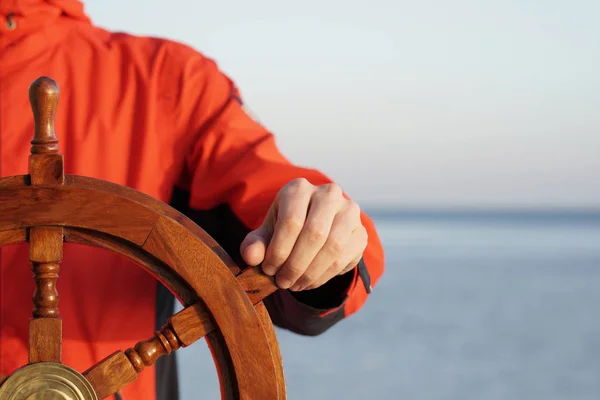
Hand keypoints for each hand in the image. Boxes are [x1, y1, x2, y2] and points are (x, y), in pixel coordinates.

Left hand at [240, 178, 367, 290]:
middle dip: (295, 265)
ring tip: (295, 285)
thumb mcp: (267, 234)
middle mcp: (328, 194)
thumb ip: (255, 244)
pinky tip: (310, 282)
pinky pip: (345, 258)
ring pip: (333, 246)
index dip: (278, 251)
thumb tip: (251, 256)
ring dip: (311, 272)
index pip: (291, 222)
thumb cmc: (285, 229)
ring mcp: (349, 211)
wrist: (315, 226)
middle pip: (314, 233)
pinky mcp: (360, 232)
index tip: (269, 270)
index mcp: (299, 189)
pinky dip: (324, 276)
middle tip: (283, 282)